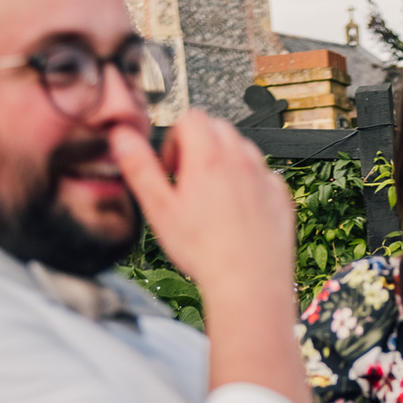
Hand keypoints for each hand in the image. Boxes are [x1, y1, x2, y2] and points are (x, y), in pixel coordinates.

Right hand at [109, 112, 294, 311]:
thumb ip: (139, 167)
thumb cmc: (205, 253)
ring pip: (242, 150)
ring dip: (224, 163)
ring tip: (211, 200)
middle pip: (218, 128)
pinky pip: (262, 176)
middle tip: (187, 183)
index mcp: (209, 157)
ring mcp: (265, 177)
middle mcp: (242, 160)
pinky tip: (236, 214)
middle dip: (199, 147)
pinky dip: (248, 184)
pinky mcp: (281, 197)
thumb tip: (122, 136)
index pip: (191, 117)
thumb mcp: (159, 209)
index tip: (172, 169)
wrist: (249, 284)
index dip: (175, 139)